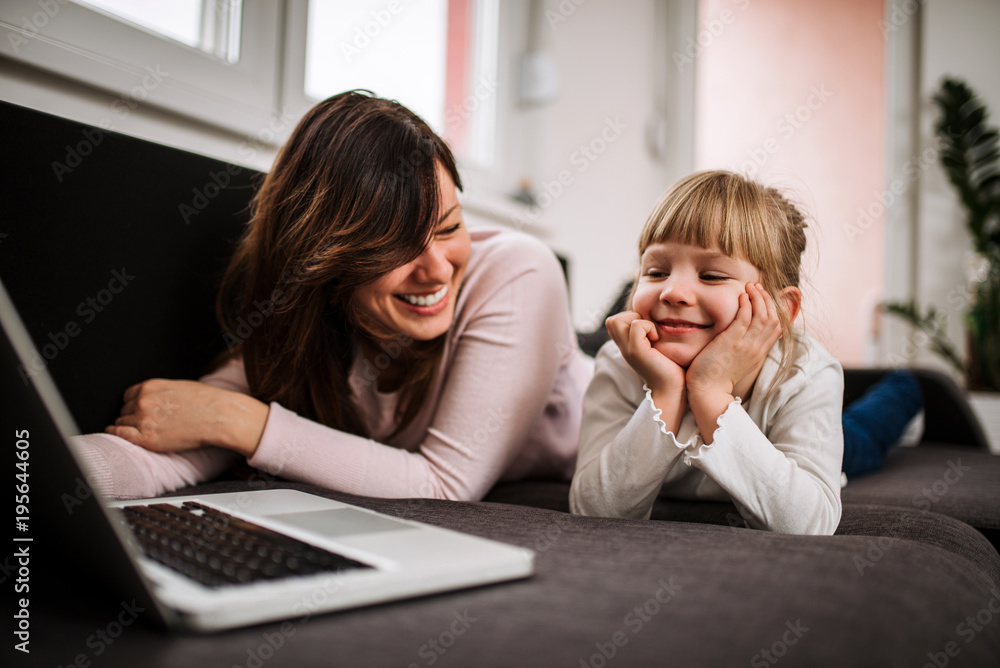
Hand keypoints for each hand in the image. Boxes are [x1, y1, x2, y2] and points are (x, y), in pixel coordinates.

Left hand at [105, 379, 268, 456]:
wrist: (220, 416)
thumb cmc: (207, 401)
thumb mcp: (180, 386)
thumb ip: (161, 391)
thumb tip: (154, 398)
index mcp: (151, 386)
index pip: (128, 396)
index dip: (134, 404)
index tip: (139, 411)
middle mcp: (143, 401)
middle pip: (125, 410)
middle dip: (132, 416)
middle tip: (146, 423)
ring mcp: (143, 420)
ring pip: (122, 422)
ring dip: (129, 426)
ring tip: (143, 431)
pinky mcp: (147, 438)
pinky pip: (121, 435)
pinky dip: (118, 434)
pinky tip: (119, 434)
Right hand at [605, 311, 685, 394]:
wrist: (672, 389)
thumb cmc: (670, 369)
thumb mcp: (655, 348)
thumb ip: (649, 335)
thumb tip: (655, 318)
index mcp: (625, 347)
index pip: (613, 323)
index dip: (629, 319)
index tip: (646, 331)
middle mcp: (623, 348)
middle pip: (611, 320)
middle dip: (631, 317)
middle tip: (648, 330)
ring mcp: (627, 350)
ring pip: (617, 320)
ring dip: (638, 320)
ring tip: (651, 334)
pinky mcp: (636, 351)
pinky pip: (636, 326)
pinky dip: (648, 326)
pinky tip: (657, 339)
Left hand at [686, 282, 781, 400]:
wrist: (708, 392)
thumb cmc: (716, 378)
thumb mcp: (738, 362)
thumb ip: (744, 348)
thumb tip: (744, 337)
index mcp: (759, 353)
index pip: (777, 327)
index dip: (774, 309)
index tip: (764, 297)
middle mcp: (756, 348)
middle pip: (773, 318)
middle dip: (768, 299)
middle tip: (758, 287)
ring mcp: (746, 345)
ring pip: (762, 316)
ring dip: (758, 298)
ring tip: (751, 286)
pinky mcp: (732, 342)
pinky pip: (745, 319)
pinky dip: (746, 305)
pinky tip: (742, 295)